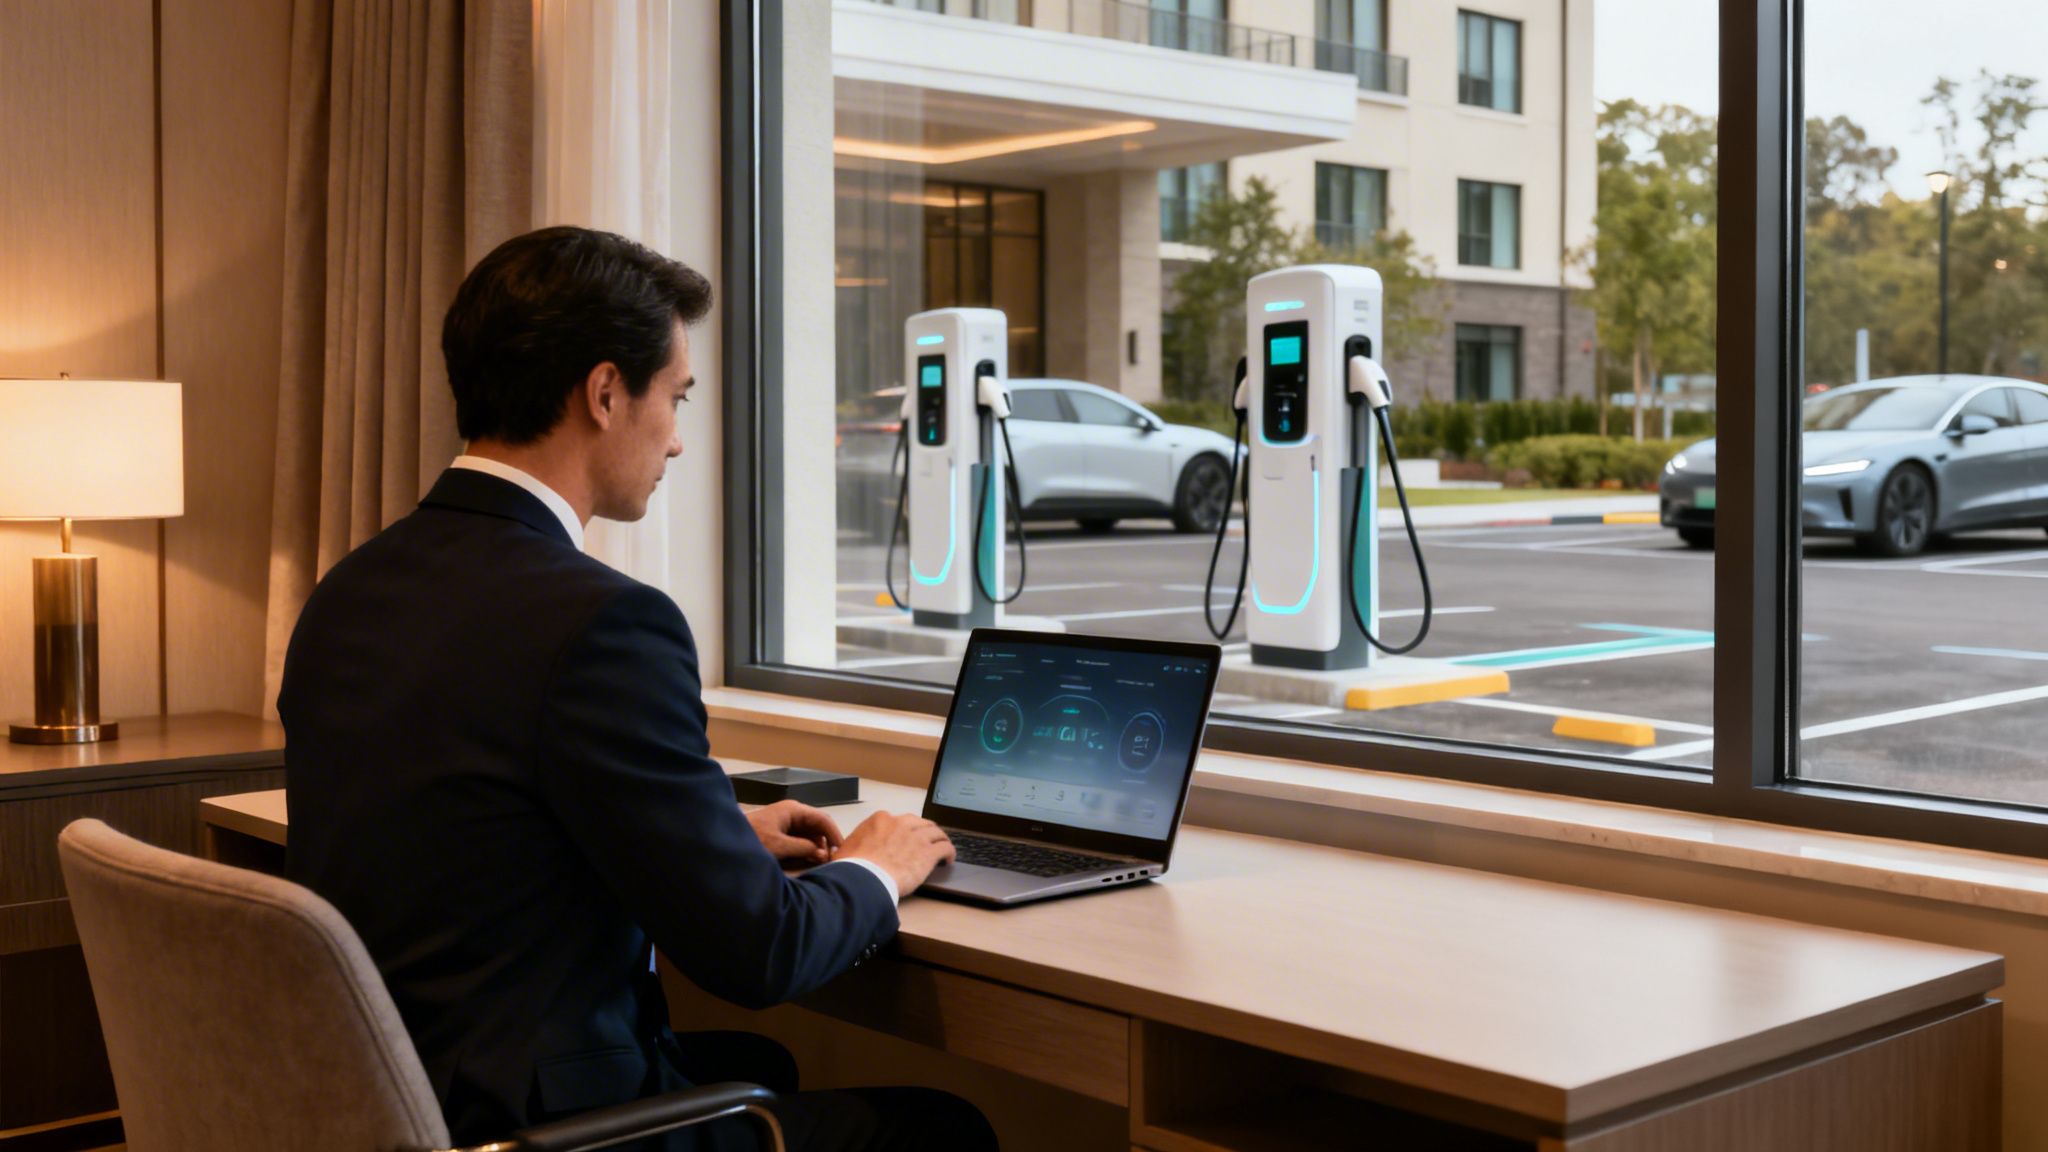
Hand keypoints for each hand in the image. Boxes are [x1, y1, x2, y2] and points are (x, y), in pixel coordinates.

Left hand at [746, 800, 844, 865]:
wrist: (726, 841)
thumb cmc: (750, 839)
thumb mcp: (779, 846)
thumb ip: (804, 849)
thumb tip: (823, 854)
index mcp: (793, 810)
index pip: (823, 819)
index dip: (834, 835)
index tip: (841, 851)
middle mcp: (793, 814)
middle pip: (818, 828)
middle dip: (824, 844)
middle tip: (829, 862)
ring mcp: (787, 824)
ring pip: (810, 836)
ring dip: (814, 849)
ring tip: (816, 864)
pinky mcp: (782, 834)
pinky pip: (800, 841)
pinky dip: (805, 851)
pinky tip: (805, 861)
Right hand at [839, 811, 955, 895]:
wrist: (864, 878)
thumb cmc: (852, 867)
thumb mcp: (845, 850)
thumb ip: (851, 846)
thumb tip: (841, 852)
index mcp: (881, 820)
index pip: (898, 821)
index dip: (904, 831)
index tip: (905, 839)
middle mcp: (901, 824)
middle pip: (920, 823)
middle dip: (925, 831)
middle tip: (927, 841)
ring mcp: (916, 837)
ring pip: (936, 833)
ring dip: (940, 840)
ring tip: (942, 848)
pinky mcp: (928, 853)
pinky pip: (945, 848)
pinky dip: (949, 852)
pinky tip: (948, 860)